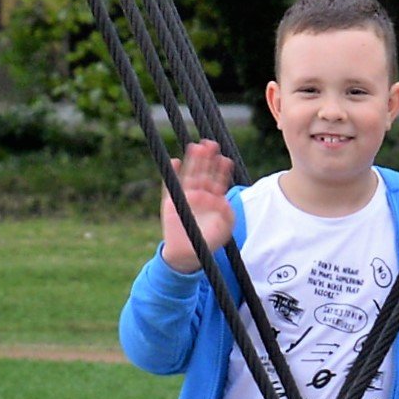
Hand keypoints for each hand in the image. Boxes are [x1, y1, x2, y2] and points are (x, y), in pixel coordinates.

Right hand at [159, 139, 235, 271]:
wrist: (186, 255)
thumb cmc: (208, 242)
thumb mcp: (224, 230)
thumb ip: (227, 216)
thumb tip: (224, 201)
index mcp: (213, 199)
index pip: (218, 180)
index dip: (222, 170)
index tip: (225, 159)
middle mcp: (199, 195)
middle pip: (204, 173)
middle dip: (207, 159)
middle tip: (211, 144)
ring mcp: (185, 197)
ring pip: (189, 175)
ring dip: (192, 162)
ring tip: (195, 147)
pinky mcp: (171, 202)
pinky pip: (170, 186)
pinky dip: (171, 174)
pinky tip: (174, 161)